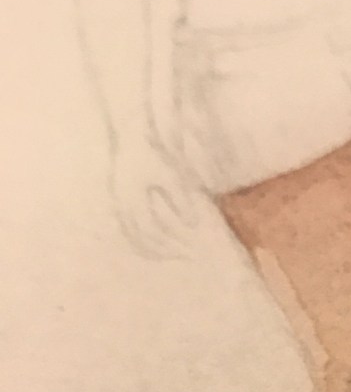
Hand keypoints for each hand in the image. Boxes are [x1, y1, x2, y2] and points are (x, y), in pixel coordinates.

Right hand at [109, 137, 198, 259]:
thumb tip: (192, 225)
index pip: (150, 232)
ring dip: (151, 247)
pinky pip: (128, 227)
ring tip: (171, 253)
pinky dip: (142, 238)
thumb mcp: (171, 176)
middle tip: (183, 254)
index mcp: (133, 198)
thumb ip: (181, 200)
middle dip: (161, 249)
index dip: (168, 244)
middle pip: (139, 238)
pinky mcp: (119, 201)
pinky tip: (158, 242)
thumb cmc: (153, 155)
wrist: (130, 137)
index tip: (186, 251)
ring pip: (131, 235)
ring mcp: (118, 203)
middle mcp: (121, 204)